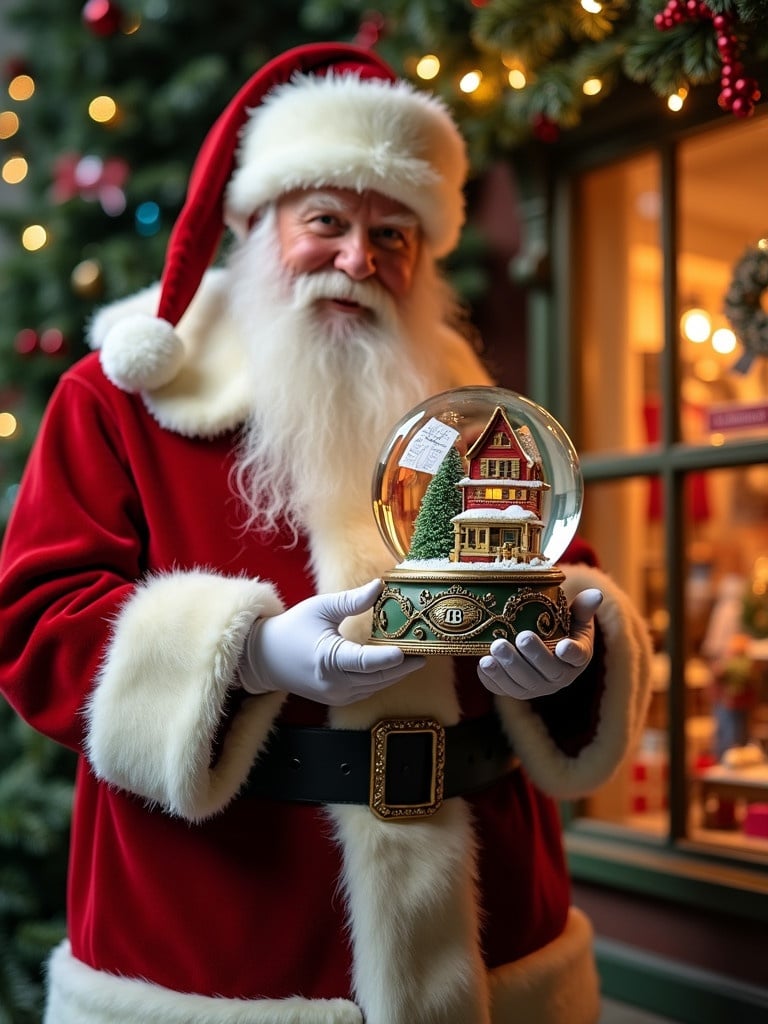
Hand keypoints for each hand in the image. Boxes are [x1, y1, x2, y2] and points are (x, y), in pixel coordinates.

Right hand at [239, 579, 424, 705]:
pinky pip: (368, 689)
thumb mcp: (320, 608)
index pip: (365, 662)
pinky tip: (396, 664)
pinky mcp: (338, 699)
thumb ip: (351, 601)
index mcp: (328, 659)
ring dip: (397, 672)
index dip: (389, 658)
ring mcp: (336, 695)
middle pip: (378, 677)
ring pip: (376, 686)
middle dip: (404, 665)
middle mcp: (334, 683)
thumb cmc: (292, 629)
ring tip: (418, 654)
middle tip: (428, 649)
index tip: (410, 651)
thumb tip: (380, 587)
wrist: (266, 659)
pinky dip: (383, 677)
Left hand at [477, 588, 602, 698]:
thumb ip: (582, 607)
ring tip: (495, 648)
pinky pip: (504, 689)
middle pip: (549, 672)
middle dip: (534, 656)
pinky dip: (493, 678)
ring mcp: (537, 687)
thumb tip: (596, 593)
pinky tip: (483, 664)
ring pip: (524, 684)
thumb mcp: (574, 617)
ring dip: (508, 668)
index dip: (572, 653)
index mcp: (577, 657)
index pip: (578, 657)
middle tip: (521, 637)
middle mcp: (559, 678)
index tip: (564, 645)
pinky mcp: (516, 691)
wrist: (542, 648)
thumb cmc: (561, 629)